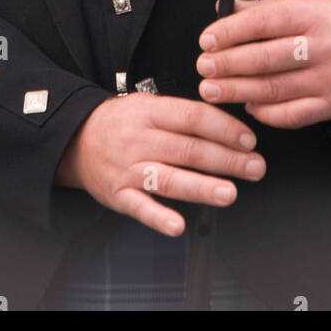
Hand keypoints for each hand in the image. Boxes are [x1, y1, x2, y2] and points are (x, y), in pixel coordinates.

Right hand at [55, 93, 266, 235]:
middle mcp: (139, 139)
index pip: (193, 117)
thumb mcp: (147, 105)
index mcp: (150, 112)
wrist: (75, 139)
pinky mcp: (117, 195)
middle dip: (227, 160)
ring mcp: (127, 169)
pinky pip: (139, 208)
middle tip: (255, 168)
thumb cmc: (120, 123)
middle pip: (188, 149)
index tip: (249, 141)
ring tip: (230, 193)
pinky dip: (159, 218)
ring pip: (169, 179)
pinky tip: (178, 225)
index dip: (225, 129)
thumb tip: (228, 128)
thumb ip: (182, 115)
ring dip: (202, 187)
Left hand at [196, 0, 330, 128]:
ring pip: (273, 89)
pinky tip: (247, 105)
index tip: (207, 40)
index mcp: (310, 15)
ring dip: (237, 91)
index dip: (231, 32)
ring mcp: (327, 79)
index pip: (263, 22)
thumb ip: (262, 10)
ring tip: (212, 89)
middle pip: (265, 59)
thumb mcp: (302, 4)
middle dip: (228, 64)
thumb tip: (223, 9)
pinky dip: (264, 113)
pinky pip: (291, 115)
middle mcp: (321, 47)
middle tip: (203, 67)